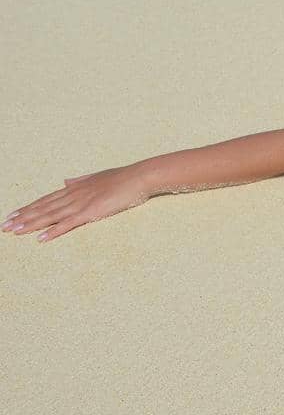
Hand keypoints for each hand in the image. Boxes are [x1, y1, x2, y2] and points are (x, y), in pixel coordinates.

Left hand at [3, 165, 151, 241]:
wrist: (139, 176)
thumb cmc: (123, 177)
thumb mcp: (98, 176)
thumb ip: (80, 180)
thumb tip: (65, 181)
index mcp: (75, 187)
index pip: (46, 199)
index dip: (29, 207)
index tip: (13, 214)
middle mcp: (73, 195)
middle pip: (43, 208)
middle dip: (22, 218)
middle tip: (5, 226)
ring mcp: (81, 204)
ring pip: (50, 216)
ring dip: (31, 224)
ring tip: (14, 232)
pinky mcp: (91, 212)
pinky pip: (68, 224)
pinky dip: (53, 231)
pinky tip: (41, 238)